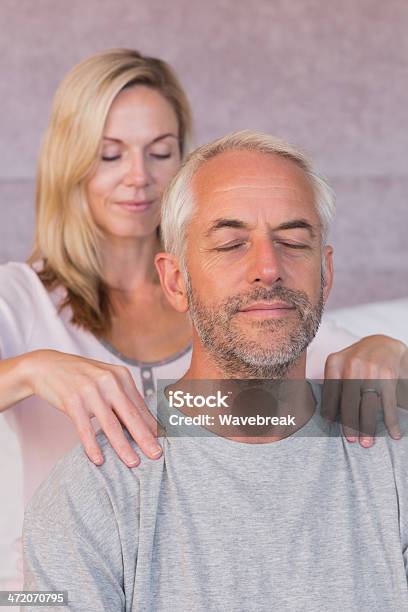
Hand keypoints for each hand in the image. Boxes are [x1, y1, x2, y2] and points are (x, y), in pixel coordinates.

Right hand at [24, 349, 162, 465]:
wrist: (46, 366)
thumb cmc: (81, 376)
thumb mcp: (105, 379)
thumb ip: (123, 397)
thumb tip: (144, 422)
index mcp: (120, 375)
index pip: (140, 405)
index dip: (152, 425)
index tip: (162, 441)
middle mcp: (108, 381)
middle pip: (130, 415)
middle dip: (145, 438)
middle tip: (157, 455)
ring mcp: (90, 391)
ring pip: (111, 425)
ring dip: (123, 447)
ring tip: (133, 462)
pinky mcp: (72, 401)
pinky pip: (85, 429)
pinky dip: (92, 446)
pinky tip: (99, 460)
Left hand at [321, 335, 407, 446]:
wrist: (384, 344)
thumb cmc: (357, 360)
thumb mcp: (340, 364)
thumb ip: (332, 384)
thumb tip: (327, 416)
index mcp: (335, 363)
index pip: (330, 392)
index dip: (330, 410)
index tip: (330, 424)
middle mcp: (352, 366)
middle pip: (348, 402)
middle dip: (349, 425)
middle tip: (351, 441)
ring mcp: (371, 371)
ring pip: (368, 406)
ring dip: (368, 427)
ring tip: (367, 443)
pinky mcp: (388, 376)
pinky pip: (388, 404)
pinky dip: (391, 421)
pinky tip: (393, 433)